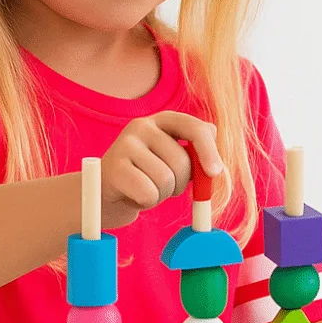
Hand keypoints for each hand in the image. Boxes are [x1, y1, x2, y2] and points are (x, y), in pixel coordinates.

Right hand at [99, 111, 223, 229]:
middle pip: (181, 161)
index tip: (215, 173)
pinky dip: (147, 202)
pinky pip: (148, 193)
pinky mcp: (114, 167)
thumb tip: (213, 131)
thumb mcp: (171, 158)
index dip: (208, 150)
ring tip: (147, 189)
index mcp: (162, 120)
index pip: (194, 127)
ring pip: (166, 180)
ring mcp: (125, 144)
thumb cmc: (146, 174)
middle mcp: (142, 126)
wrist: (106, 191)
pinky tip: (134, 196)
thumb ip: (193, 147)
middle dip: (180, 183)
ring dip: (162, 195)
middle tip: (165, 186)